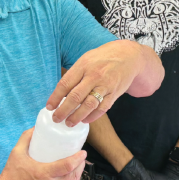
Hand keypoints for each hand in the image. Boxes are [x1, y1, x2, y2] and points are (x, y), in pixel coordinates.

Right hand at [0, 128, 86, 179]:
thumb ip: (26, 138)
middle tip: (81, 158)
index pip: (68, 166)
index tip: (83, 152)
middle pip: (73, 176)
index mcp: (44, 174)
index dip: (78, 158)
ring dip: (76, 176)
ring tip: (77, 167)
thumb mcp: (17, 152)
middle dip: (80, 166)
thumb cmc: (10, 175)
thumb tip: (36, 128)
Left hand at [46, 40, 161, 126]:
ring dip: (77, 116)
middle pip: (75, 97)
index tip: (49, 107)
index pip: (65, 84)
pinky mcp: (114, 93)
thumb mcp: (86, 59)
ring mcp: (105, 85)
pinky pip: (102, 108)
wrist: (129, 56)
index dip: (55, 97)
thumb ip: (74, 74)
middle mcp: (94, 76)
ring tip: (69, 123)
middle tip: (56, 119)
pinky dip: (93, 116)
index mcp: (83, 65)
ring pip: (89, 105)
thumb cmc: (103, 58)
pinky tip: (85, 120)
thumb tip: (60, 93)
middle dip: (63, 110)